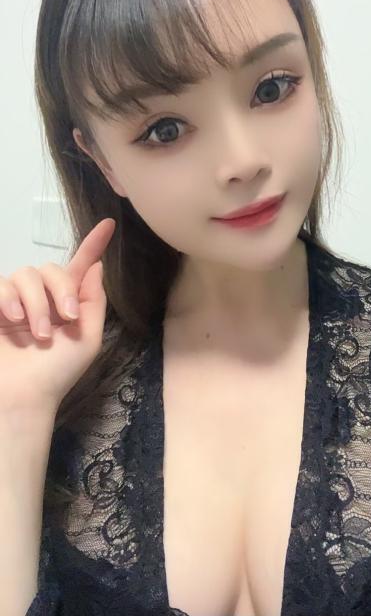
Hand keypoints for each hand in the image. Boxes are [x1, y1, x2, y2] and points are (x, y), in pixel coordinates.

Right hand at [0, 218, 115, 417]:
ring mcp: (14, 301)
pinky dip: (8, 298)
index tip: (109, 223)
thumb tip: (97, 266)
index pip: (79, 268)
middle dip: (61, 290)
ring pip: (25, 274)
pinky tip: (12, 319)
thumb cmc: (55, 375)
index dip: (93, 244)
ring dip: (35, 303)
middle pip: (50, 268)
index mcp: (66, 304)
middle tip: (66, 318)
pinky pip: (0, 284)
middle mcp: (41, 298)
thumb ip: (93, 302)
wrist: (22, 397)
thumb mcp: (86, 340)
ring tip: (36, 333)